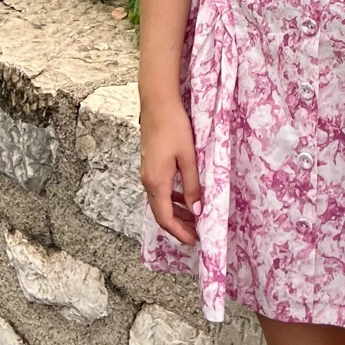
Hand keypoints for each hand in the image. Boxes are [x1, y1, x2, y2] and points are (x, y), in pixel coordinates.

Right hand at [140, 99, 201, 245]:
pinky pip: (160, 190)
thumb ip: (192, 184)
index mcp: (156, 182)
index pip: (165, 218)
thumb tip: (197, 210)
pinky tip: (185, 197)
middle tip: (197, 234)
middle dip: (178, 226)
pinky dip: (172, 199)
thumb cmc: (174, 127)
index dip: (179, 232)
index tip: (194, 241)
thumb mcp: (188, 157)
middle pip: (161, 213)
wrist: (157, 103)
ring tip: (194, 219)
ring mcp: (147, 173)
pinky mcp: (150, 165)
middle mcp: (148, 181)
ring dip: (176, 213)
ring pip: (161, 201)